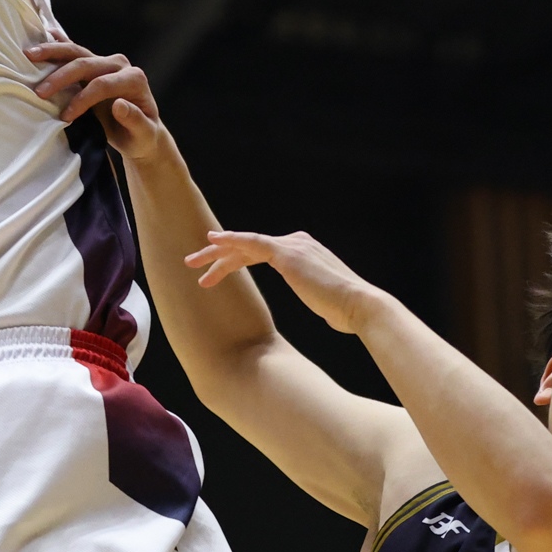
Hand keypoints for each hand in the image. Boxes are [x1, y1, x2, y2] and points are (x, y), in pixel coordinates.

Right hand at [26, 39, 165, 158]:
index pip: (102, 84)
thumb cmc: (142, 136)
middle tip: (39, 91)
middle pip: (86, 64)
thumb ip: (135, 120)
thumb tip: (119, 105)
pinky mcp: (93, 64)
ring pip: (77, 51)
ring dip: (51, 53)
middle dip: (61, 76)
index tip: (66, 116)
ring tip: (29, 55)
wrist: (140, 132)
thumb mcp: (144, 135)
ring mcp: (105, 61)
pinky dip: (58, 43)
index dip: (82, 99)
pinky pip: (73, 50)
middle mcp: (120, 65)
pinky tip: (44, 33)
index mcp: (134, 79)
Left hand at [185, 229, 387, 335]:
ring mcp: (292, 245)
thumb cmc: (345, 310)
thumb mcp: (325, 299)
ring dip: (215, 254)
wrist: (359, 306)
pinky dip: (231, 241)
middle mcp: (297, 243)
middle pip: (248, 247)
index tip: (215, 273)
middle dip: (218, 255)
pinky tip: (213, 242)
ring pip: (244, 245)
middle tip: (193, 264)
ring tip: (192, 263)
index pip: (261, 253)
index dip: (235, 262)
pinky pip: (251, 243)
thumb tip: (322, 304)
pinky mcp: (287, 253)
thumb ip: (316, 293)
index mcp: (303, 252)